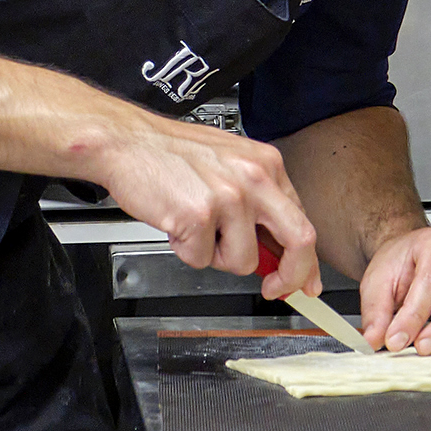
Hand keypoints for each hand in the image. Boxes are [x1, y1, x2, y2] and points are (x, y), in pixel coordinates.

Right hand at [93, 113, 322, 301]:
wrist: (126, 141)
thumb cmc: (169, 154)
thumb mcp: (228, 165)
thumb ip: (257, 203)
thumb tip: (276, 249)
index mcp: (266, 164)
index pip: (301, 220)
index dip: (304, 259)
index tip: (305, 280)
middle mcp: (255, 177)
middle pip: (299, 241)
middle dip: (292, 276)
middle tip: (275, 289)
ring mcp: (229, 197)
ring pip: (242, 261)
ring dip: (215, 256)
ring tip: (194, 227)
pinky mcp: (199, 215)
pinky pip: (201, 259)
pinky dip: (185, 250)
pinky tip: (175, 222)